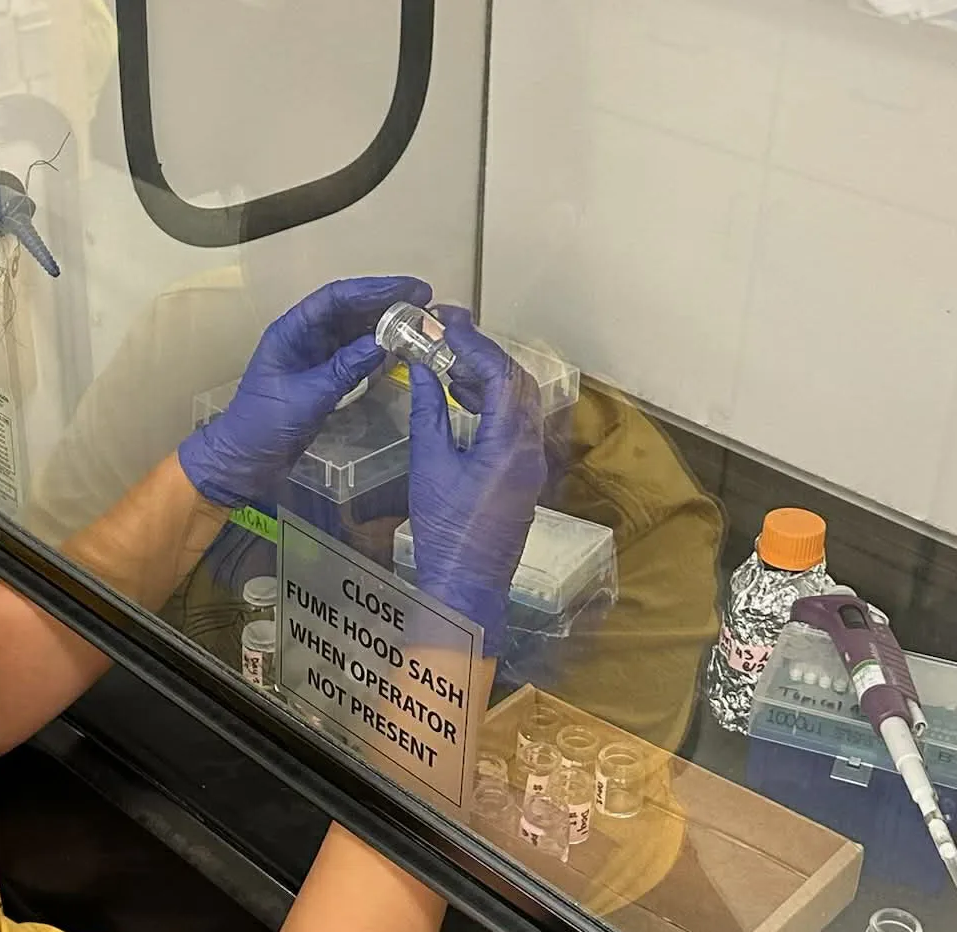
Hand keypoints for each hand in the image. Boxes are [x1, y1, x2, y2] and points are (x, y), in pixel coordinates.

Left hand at [178, 275, 431, 507]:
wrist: (245, 461)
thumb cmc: (264, 426)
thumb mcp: (308, 396)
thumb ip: (346, 368)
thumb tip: (384, 342)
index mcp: (292, 330)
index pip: (338, 297)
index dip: (376, 290)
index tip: (411, 289)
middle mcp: (305, 337)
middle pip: (350, 310)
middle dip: (387, 304)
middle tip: (425, 303)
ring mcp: (314, 358)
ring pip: (355, 332)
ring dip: (385, 328)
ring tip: (420, 326)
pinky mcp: (322, 379)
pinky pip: (354, 358)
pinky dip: (377, 354)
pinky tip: (400, 353)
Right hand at [407, 308, 545, 656]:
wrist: (465, 587)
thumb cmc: (444, 532)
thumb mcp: (429, 465)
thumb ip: (429, 412)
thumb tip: (424, 372)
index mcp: (510, 442)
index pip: (498, 374)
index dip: (471, 341)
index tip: (445, 320)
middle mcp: (531, 448)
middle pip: (516, 382)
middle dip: (483, 353)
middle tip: (448, 333)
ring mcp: (532, 463)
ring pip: (519, 402)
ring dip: (487, 377)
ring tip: (447, 361)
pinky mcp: (524, 477)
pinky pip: (515, 425)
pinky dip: (491, 403)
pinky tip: (461, 398)